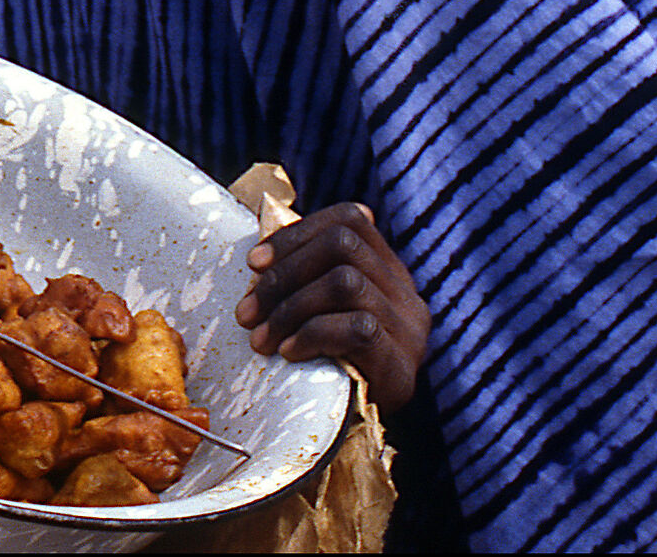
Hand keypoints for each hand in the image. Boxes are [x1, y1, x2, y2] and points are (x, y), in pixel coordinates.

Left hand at [237, 200, 427, 412]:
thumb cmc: (328, 370)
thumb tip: (258, 257)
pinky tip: (289, 353)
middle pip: (344, 246)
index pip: (351, 221)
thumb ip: (306, 281)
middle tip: (246, 312)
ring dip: (290, 307)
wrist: (359, 436)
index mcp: (388, 274)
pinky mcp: (402, 366)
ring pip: (346, 282)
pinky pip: (358, 328)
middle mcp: (406, 295)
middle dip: (284, 274)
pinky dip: (313, 334)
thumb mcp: (320, 317)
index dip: (297, 234)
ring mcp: (409, 331)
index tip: (253, 262)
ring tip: (261, 339)